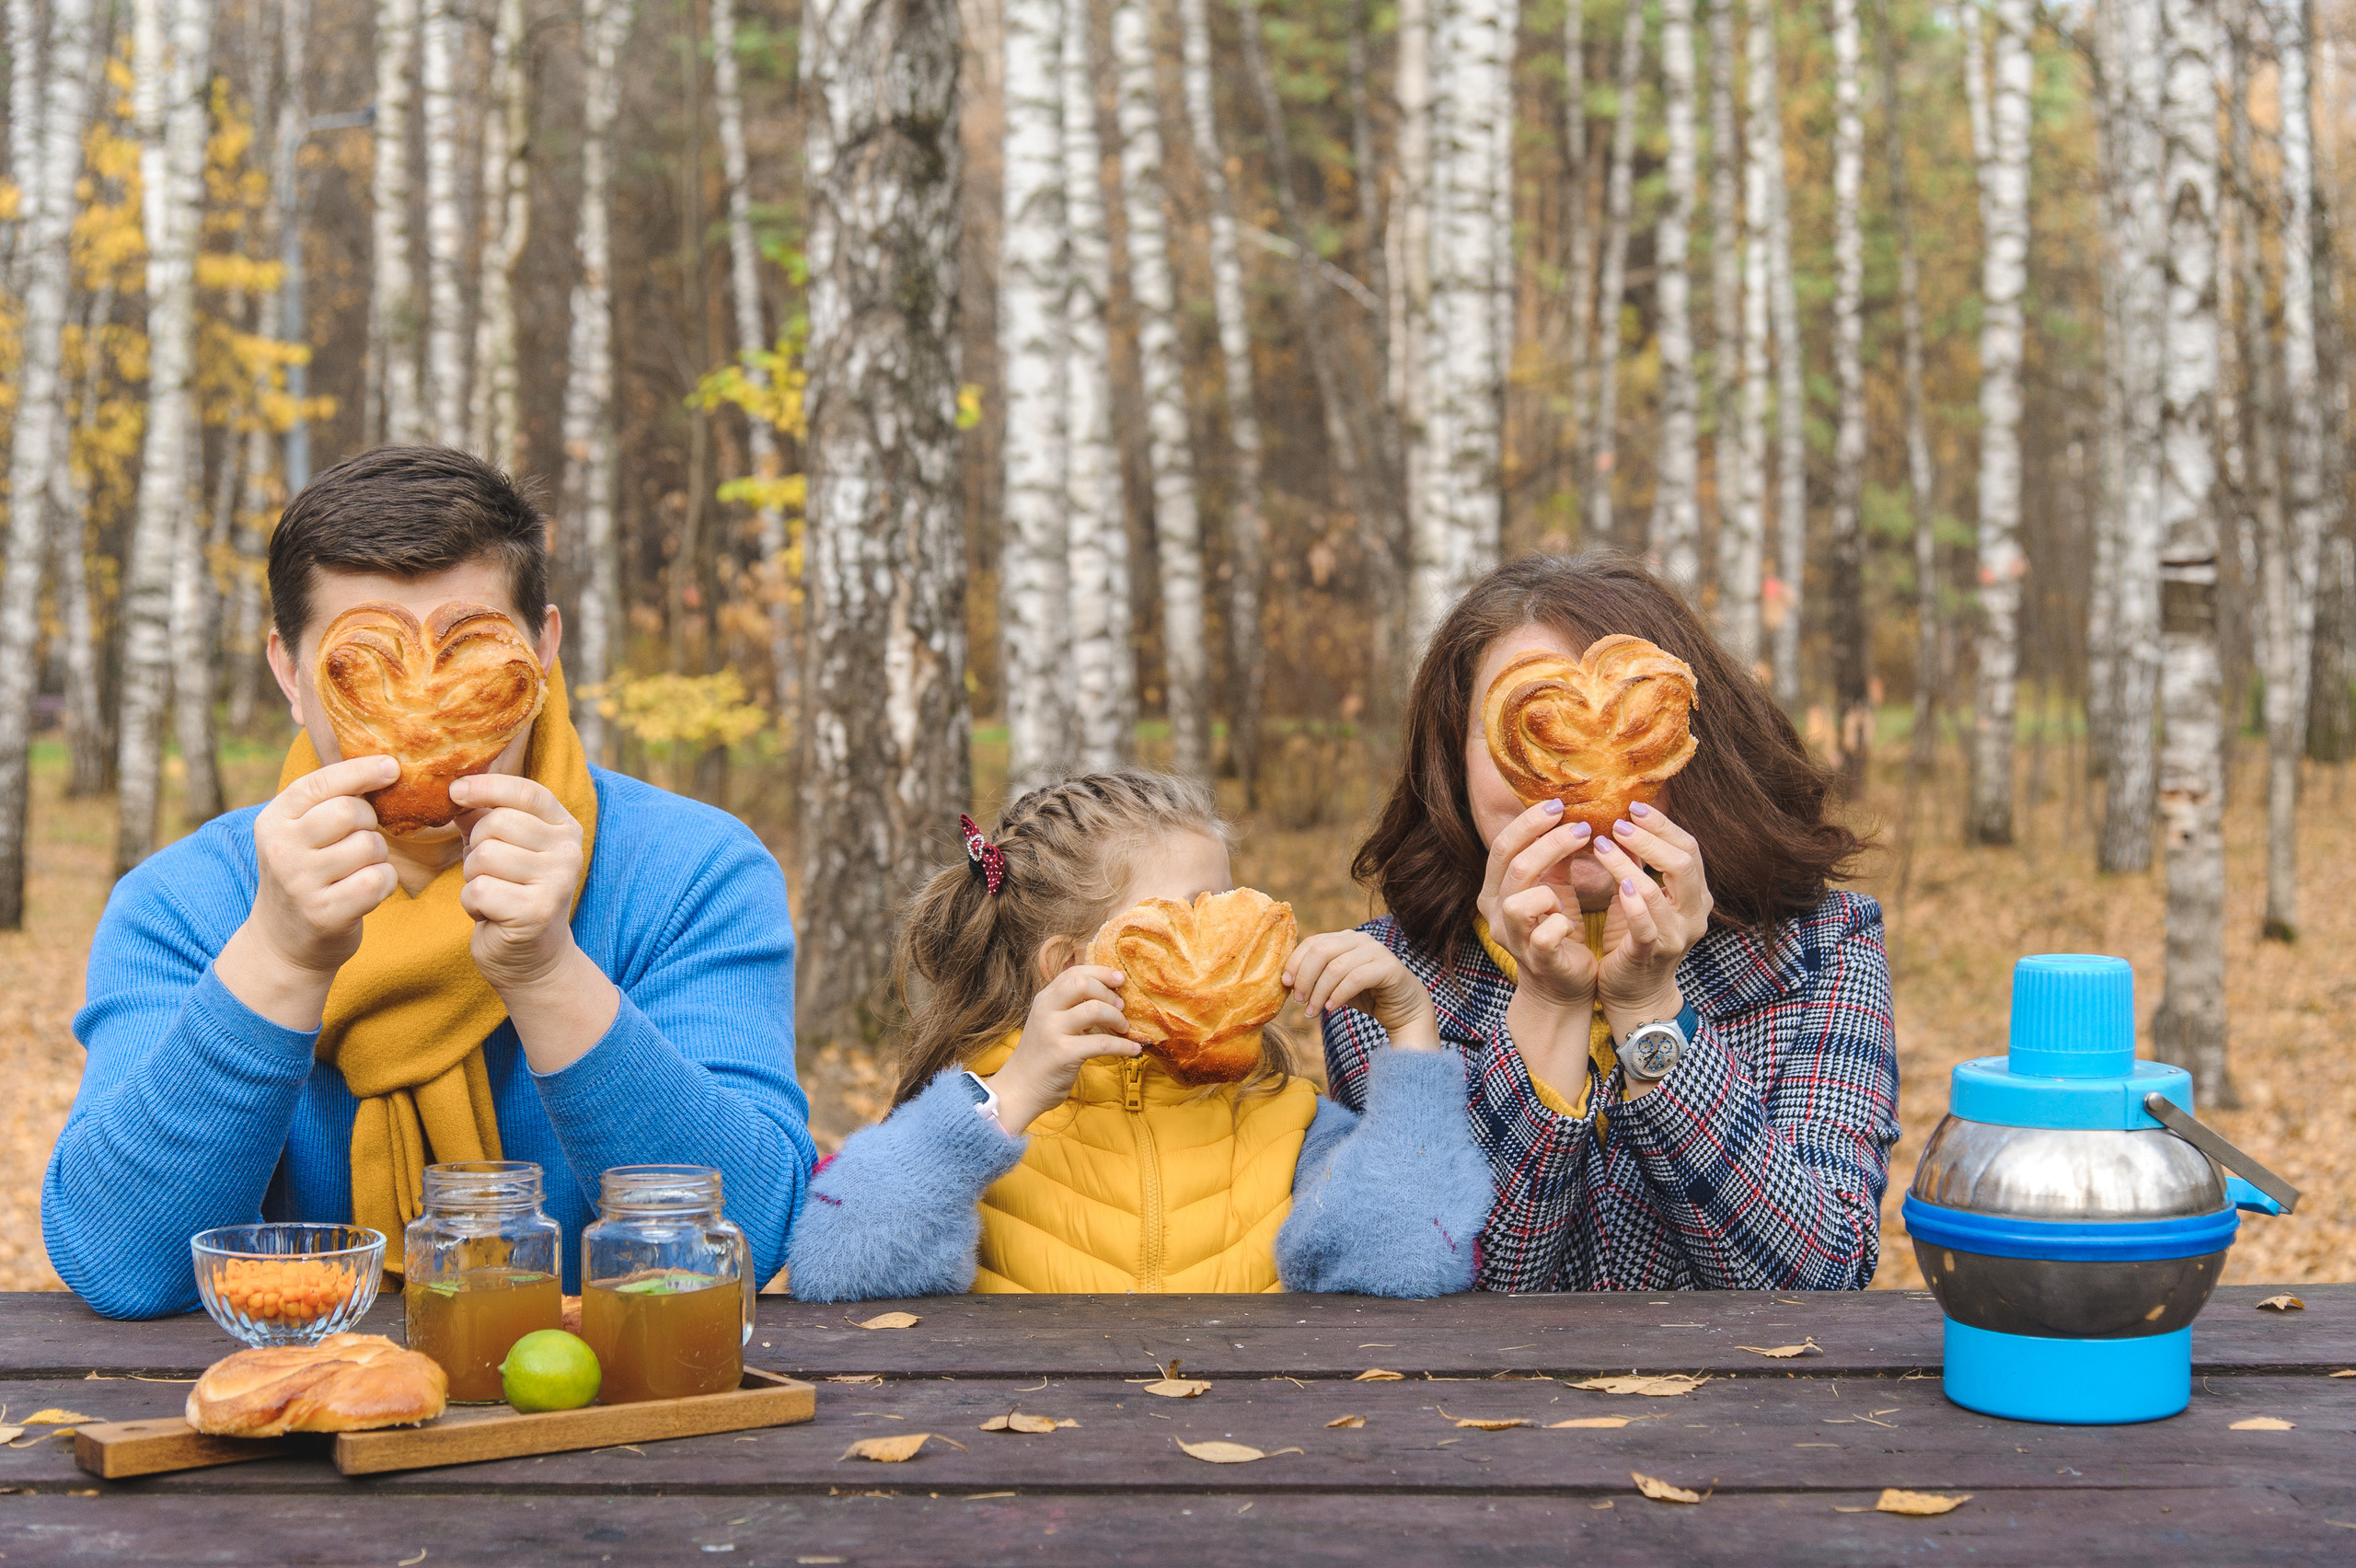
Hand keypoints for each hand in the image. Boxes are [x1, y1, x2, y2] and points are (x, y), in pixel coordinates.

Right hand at [216, 756, 400, 1028]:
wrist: (282, 942)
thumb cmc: (306, 874)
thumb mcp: (299, 833)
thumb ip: (327, 799)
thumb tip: (385, 761)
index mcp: (273, 820)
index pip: (322, 782)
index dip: (363, 771)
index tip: (392, 767)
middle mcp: (281, 848)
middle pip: (352, 812)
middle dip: (371, 822)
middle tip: (363, 838)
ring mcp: (300, 883)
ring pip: (370, 846)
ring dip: (379, 856)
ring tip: (360, 868)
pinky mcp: (325, 913)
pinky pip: (378, 880)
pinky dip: (385, 882)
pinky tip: (368, 890)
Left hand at [453, 773, 589, 992]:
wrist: (532, 957)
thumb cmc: (511, 893)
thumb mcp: (500, 847)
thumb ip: (482, 816)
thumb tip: (456, 787)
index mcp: (565, 828)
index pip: (527, 792)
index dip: (487, 786)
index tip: (455, 790)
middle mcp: (568, 852)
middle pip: (497, 822)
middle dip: (475, 846)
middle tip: (485, 871)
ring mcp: (557, 882)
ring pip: (485, 856)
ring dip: (472, 877)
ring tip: (489, 893)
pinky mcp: (536, 912)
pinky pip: (480, 890)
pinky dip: (472, 903)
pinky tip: (488, 913)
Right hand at [983, 965, 1138, 1134]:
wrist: (1019, 1089)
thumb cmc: (1041, 1056)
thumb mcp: (1049, 1023)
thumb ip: (1069, 1007)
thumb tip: (1108, 996)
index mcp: (1044, 999)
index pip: (1074, 972)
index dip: (1100, 972)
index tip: (1119, 979)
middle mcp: (1046, 1010)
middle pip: (1082, 983)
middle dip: (1108, 993)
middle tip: (1121, 1007)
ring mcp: (1052, 1031)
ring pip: (1094, 1010)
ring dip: (1117, 1018)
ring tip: (1124, 1028)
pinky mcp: (1063, 1054)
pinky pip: (1102, 1043)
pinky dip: (1124, 1046)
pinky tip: (1134, 1050)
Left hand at [1283, 930, 1439, 1049]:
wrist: (1404, 1009)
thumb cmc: (1366, 995)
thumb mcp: (1335, 984)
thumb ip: (1317, 977)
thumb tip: (1286, 982)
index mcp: (1344, 939)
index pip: (1312, 942)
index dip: (1295, 963)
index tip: (1286, 985)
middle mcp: (1360, 939)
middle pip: (1321, 951)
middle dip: (1305, 978)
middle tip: (1299, 1001)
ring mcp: (1376, 950)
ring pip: (1336, 967)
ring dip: (1319, 992)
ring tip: (1312, 1012)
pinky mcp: (1389, 967)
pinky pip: (1355, 978)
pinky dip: (1339, 995)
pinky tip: (1331, 1008)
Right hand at [1475, 799, 1600, 1012]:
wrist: (1562, 986)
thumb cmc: (1558, 932)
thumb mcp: (1554, 889)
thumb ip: (1554, 859)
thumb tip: (1569, 814)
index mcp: (1496, 891)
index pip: (1501, 847)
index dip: (1528, 824)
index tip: (1558, 805)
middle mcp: (1496, 913)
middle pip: (1514, 866)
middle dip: (1550, 841)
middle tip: (1582, 827)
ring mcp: (1514, 939)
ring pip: (1520, 901)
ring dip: (1550, 888)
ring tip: (1568, 891)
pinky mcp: (1537, 961)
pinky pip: (1544, 936)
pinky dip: (1561, 924)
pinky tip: (1571, 923)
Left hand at [1588, 803, 1712, 1039]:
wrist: (1635, 994)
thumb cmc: (1635, 939)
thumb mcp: (1640, 897)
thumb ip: (1639, 865)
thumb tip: (1623, 822)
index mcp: (1695, 895)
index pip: (1689, 848)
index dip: (1662, 825)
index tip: (1634, 807)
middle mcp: (1693, 913)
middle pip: (1684, 862)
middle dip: (1650, 837)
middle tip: (1617, 823)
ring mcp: (1675, 936)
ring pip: (1659, 891)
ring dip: (1628, 864)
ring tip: (1602, 845)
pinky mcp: (1651, 954)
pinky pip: (1647, 926)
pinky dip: (1634, 903)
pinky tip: (1619, 885)